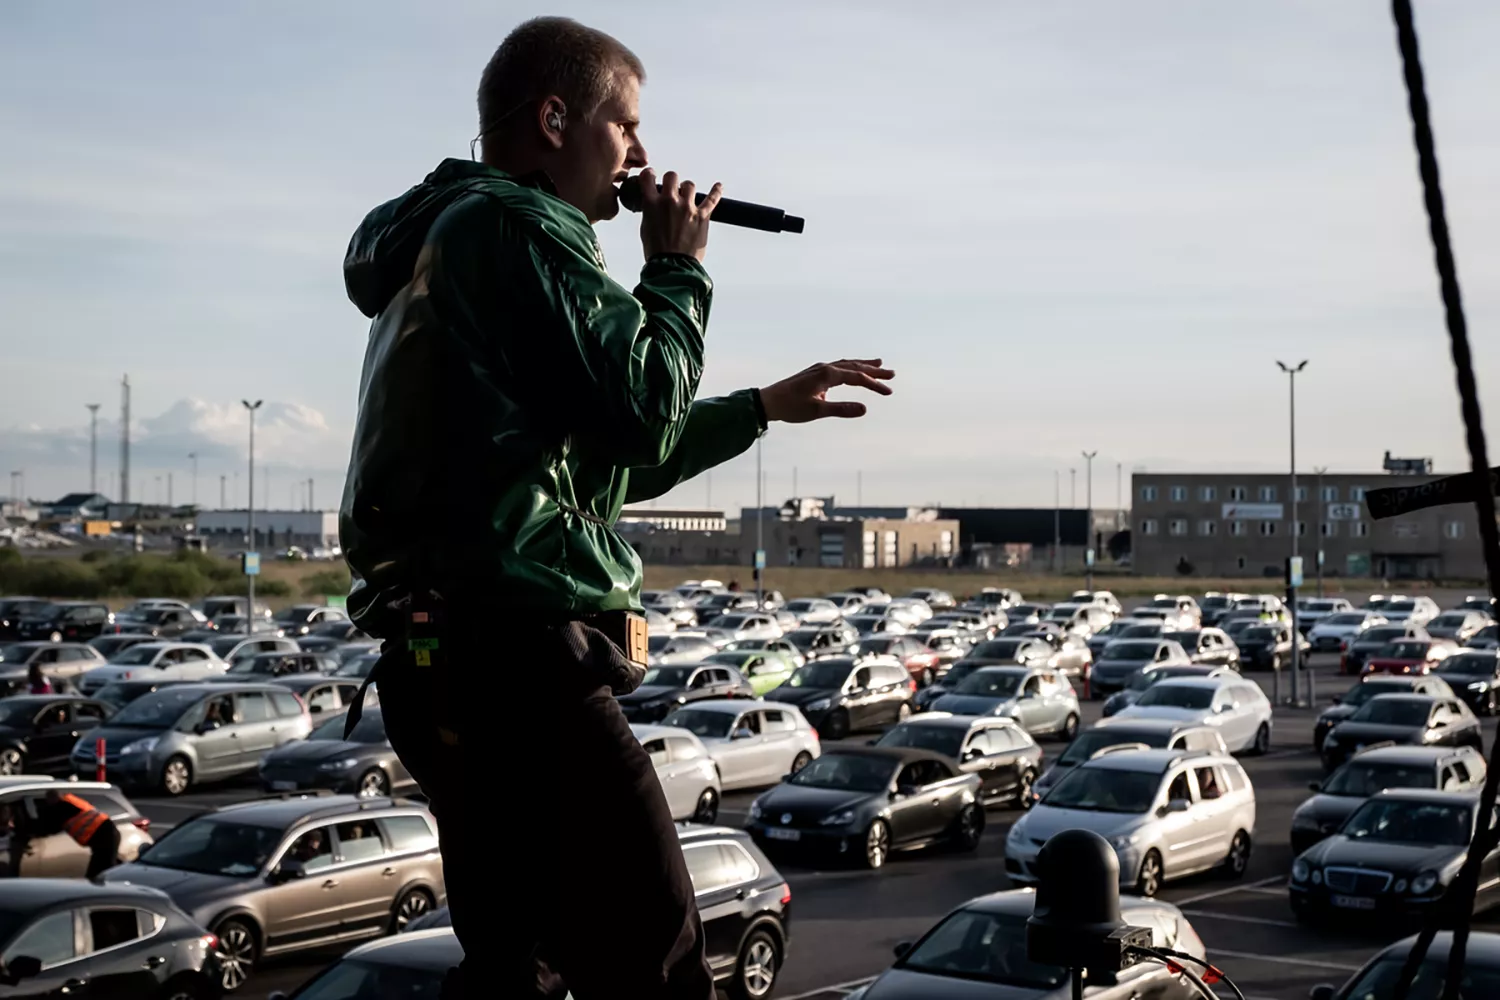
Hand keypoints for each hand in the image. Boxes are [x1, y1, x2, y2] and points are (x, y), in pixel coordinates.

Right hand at [637, 168, 722, 261]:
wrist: (672, 266)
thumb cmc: (657, 252)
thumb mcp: (646, 228)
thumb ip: (650, 212)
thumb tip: (654, 205)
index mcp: (652, 204)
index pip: (648, 178)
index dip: (650, 175)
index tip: (652, 176)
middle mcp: (670, 202)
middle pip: (672, 177)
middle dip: (672, 182)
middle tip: (672, 190)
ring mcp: (687, 208)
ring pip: (689, 185)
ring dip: (687, 190)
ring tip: (687, 197)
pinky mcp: (702, 216)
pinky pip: (712, 199)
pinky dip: (716, 191)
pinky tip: (719, 186)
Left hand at [758, 359, 894, 422]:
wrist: (768, 402)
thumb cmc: (791, 407)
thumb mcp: (817, 411)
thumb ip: (841, 409)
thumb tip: (865, 409)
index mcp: (827, 374)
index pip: (857, 377)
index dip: (874, 385)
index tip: (888, 393)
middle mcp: (824, 368)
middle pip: (855, 366)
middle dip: (874, 370)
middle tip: (892, 373)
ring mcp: (819, 370)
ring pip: (846, 364)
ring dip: (863, 365)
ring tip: (879, 363)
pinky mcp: (814, 374)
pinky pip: (838, 368)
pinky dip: (849, 368)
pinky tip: (851, 372)